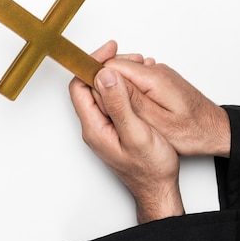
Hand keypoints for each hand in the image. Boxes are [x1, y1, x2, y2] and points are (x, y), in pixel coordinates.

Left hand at [69, 66, 183, 223]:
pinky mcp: (112, 128)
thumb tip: (105, 76)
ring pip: (101, 92)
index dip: (92, 64)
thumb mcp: (137, 134)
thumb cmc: (151, 168)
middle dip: (107, 66)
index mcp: (94, 127)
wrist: (159, 189)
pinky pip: (111, 101)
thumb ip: (120, 105)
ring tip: (137, 68)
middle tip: (129, 58)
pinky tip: (138, 84)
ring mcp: (102, 127)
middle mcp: (94, 126)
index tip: (110, 51)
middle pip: (89, 86)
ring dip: (116, 76)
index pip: (80, 85)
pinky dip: (122, 88)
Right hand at [100, 59, 230, 156]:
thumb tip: (105, 78)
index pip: (111, 66)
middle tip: (102, 109)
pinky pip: (134, 78)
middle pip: (115, 66)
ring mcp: (158, 74)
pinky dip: (127, 90)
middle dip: (102, 83)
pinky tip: (131, 108)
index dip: (94, 77)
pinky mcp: (160, 80)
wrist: (217, 131)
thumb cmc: (192, 132)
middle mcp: (155, 70)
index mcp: (152, 79)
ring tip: (116, 111)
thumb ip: (129, 99)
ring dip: (114, 88)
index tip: (87, 92)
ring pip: (124, 73)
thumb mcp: (157, 122)